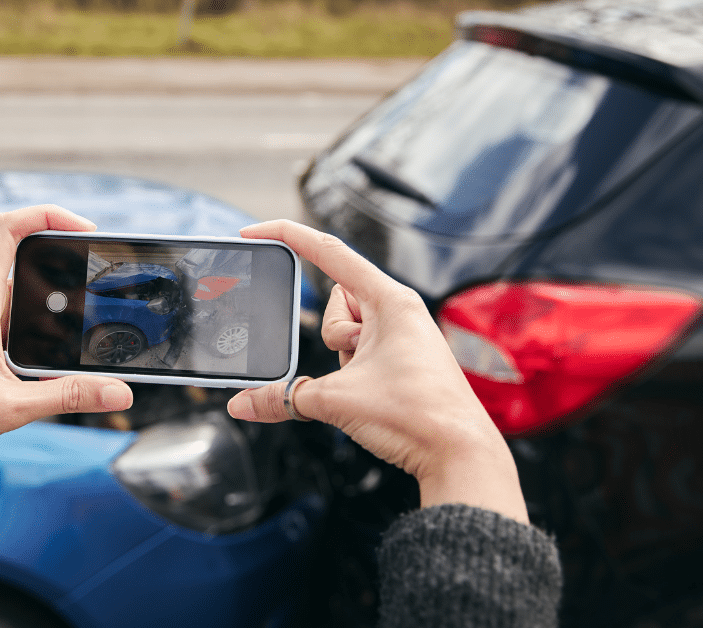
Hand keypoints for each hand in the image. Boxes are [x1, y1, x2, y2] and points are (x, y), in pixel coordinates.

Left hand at [0, 206, 132, 467]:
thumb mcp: (8, 409)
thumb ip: (67, 397)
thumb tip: (120, 392)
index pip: (6, 230)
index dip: (47, 214)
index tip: (83, 229)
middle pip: (20, 260)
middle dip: (62, 270)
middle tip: (96, 289)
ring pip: (16, 295)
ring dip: (49, 307)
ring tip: (79, 333)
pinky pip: (6, 319)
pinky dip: (33, 329)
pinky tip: (49, 360)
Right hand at [226, 220, 527, 523]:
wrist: (460, 454)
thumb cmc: (418, 415)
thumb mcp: (335, 401)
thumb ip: (282, 398)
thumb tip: (242, 405)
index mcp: (389, 299)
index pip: (328, 252)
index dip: (287, 236)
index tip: (255, 233)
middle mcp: (399, 310)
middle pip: (335, 302)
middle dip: (332, 336)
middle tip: (354, 365)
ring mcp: (402, 334)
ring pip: (346, 332)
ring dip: (345, 358)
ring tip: (372, 384)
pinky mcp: (402, 358)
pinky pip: (360, 352)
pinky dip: (354, 371)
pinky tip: (373, 395)